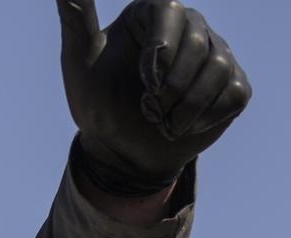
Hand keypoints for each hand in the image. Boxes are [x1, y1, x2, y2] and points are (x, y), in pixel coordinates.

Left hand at [57, 0, 250, 194]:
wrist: (120, 151)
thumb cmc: (99, 103)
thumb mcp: (79, 62)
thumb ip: (77, 18)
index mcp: (152, 14)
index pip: (169, 10)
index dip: (162, 48)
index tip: (147, 81)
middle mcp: (189, 26)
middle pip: (197, 42)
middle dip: (170, 87)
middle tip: (147, 109)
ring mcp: (215, 53)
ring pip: (219, 69)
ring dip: (185, 107)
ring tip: (162, 121)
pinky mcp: (232, 83)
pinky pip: (233, 93)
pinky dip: (204, 118)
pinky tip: (182, 126)